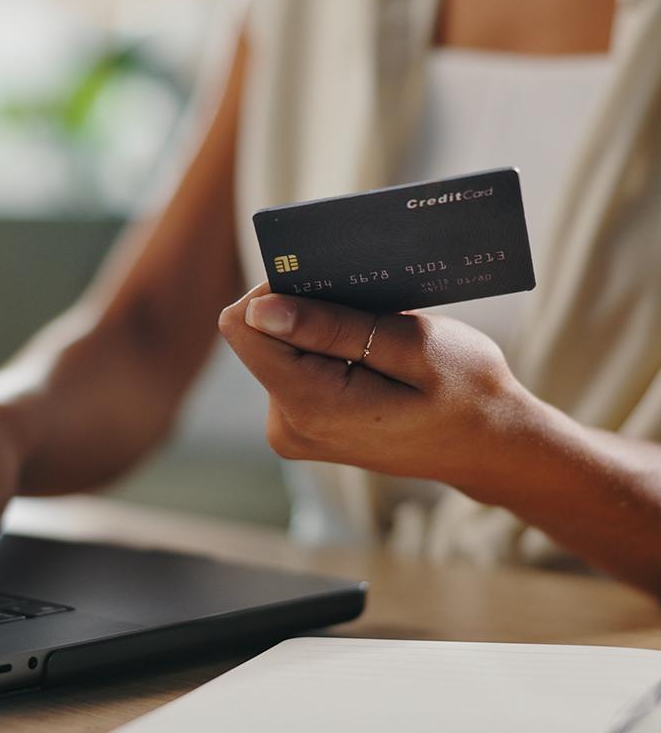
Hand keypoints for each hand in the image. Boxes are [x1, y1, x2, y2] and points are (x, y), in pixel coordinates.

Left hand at [217, 283, 533, 494]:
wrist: (487, 447)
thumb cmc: (466, 393)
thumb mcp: (413, 347)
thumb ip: (333, 327)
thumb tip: (259, 309)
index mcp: (309, 405)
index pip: (244, 326)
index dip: (278, 291)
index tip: (328, 285)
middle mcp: (285, 424)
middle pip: (258, 336)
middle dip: (306, 311)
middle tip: (367, 313)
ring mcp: (290, 429)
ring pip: (276, 349)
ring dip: (320, 332)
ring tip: (377, 340)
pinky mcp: (300, 424)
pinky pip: (293, 369)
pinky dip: (325, 352)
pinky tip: (369, 357)